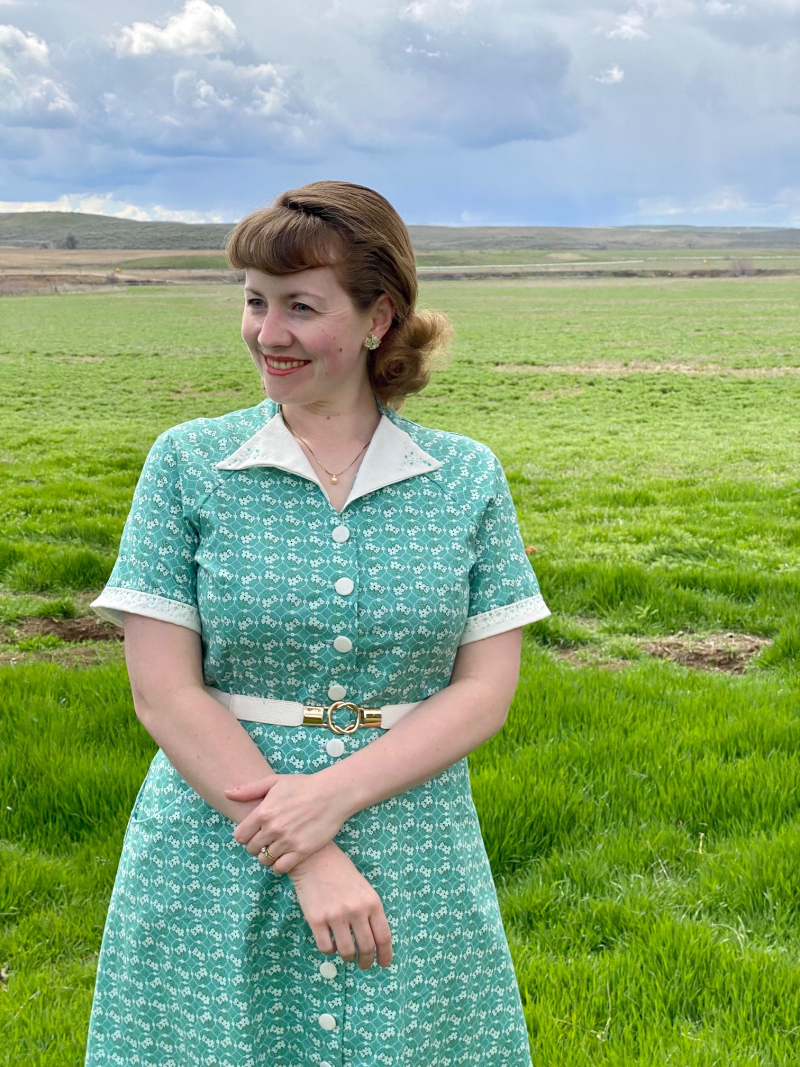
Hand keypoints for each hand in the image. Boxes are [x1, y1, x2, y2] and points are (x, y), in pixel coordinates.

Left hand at [224, 771, 351, 874]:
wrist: (332, 794)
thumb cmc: (303, 785)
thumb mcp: (275, 781)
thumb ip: (249, 789)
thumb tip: (226, 793)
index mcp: (264, 812)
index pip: (240, 836)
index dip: (244, 836)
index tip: (252, 833)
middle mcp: (273, 828)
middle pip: (251, 849)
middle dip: (256, 846)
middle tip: (266, 840)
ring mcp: (288, 841)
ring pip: (265, 860)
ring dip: (267, 856)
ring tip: (275, 847)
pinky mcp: (302, 851)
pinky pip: (281, 868)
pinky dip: (278, 866)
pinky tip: (283, 857)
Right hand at [289, 842, 392, 969]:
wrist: (315, 858)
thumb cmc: (342, 873)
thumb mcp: (364, 889)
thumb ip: (370, 913)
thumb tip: (374, 942)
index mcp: (372, 902)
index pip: (384, 936)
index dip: (385, 955)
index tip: (384, 964)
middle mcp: (356, 910)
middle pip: (366, 948)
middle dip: (366, 961)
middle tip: (364, 965)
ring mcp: (335, 916)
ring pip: (347, 952)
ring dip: (348, 958)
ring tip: (347, 955)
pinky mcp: (316, 920)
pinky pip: (326, 947)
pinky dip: (330, 951)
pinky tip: (331, 943)